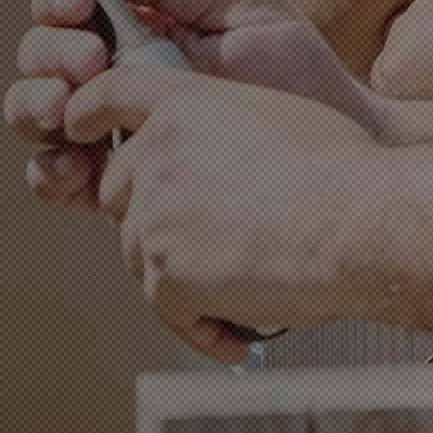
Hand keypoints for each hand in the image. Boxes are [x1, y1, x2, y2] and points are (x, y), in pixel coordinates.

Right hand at [8, 0, 387, 218]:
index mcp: (136, 26)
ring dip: (35, 105)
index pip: (68, 4)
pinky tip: (75, 166)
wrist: (338, 147)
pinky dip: (50, 171)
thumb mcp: (242, 9)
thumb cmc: (299, 71)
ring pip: (35, 114)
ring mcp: (110, 132)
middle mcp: (112, 76)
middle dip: (51, 53)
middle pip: (41, 56)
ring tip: (66, 110)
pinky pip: (57, 180)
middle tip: (90, 61)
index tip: (83, 4)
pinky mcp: (116, 188)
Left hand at [67, 64, 383, 361]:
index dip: (86, 112)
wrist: (356, 220)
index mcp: (184, 104)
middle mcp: (156, 154)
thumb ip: (224, 127)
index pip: (108, 95)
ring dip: (181, 277)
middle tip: (203, 242)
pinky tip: (240, 337)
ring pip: (139, 253)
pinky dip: (201, 326)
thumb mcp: (275, 115)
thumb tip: (218, 162)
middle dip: (150, 218)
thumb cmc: (341, 168)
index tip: (76, 129)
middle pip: (118, 192)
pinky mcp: (163, 271)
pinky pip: (167, 308)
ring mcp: (154, 215)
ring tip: (240, 292)